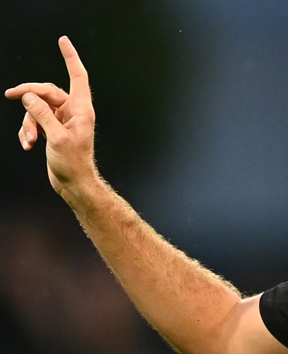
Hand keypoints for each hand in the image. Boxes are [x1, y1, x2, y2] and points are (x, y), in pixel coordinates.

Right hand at [5, 36, 97, 196]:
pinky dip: (28, 130)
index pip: (78, 77)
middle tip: (10, 95)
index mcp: (82, 110)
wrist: (74, 183)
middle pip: (48, 91)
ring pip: (38, 108)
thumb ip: (42, 115)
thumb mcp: (56, 138)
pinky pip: (36, 120)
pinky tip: (27, 143)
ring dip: (28, 122)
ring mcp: (63, 120)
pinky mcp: (54, 129)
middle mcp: (74, 112)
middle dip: (29, 95)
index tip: (63, 41)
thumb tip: (29, 97)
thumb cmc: (73, 163)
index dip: (70, 58)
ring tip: (27, 139)